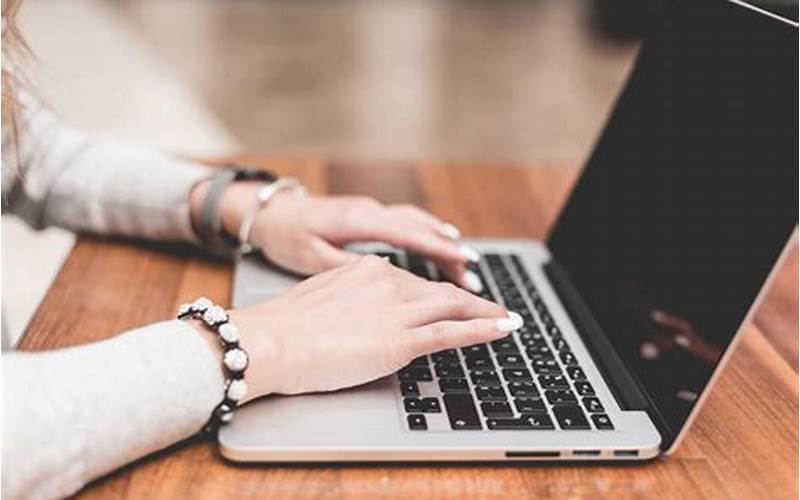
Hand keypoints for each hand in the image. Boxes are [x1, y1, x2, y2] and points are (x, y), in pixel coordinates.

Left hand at [213, 182, 483, 291]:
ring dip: (440, 240)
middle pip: (420, 227)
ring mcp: (369, 210)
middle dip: (449, 249)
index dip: (442, 248)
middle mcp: (369, 211)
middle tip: (473, 273)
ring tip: (464, 262)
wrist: (267, 213)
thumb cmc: (286, 237)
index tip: (467, 261)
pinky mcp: (365, 216)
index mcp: (359, 221)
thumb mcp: (313, 258)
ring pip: (415, 222)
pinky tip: (436, 243)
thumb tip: (387, 275)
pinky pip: (404, 222)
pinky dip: (425, 233)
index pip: (411, 234)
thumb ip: (351, 266)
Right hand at [226, 255, 522, 398]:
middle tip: (493, 307)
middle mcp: (387, 280)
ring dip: (486, 312)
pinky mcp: (401, 339)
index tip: (453, 297)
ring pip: (454, 306)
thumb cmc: (284, 327)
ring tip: (506, 318)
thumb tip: (360, 316)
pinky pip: (453, 332)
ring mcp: (397, 308)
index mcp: (366, 269)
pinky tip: (503, 328)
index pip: (414, 280)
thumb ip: (349, 302)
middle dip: (471, 300)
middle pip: (439, 291)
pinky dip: (484, 328)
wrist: (271, 341)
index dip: (439, 291)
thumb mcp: (322, 300)